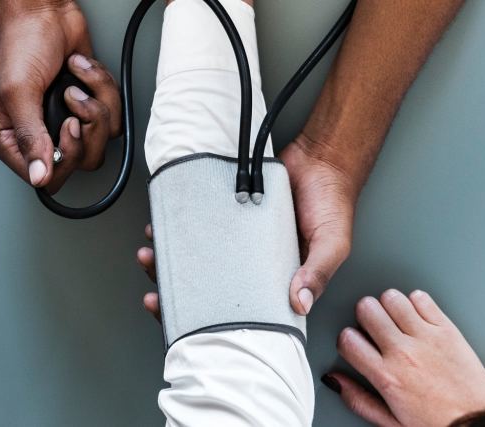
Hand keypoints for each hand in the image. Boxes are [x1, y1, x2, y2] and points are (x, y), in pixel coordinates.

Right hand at [0, 1, 121, 191]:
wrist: (46, 13)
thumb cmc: (22, 45)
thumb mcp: (18, 92)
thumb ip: (29, 137)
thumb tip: (39, 176)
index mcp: (13, 140)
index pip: (47, 178)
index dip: (65, 158)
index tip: (69, 127)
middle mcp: (41, 135)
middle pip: (81, 162)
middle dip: (87, 126)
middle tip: (73, 100)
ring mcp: (68, 121)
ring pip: (101, 139)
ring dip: (96, 101)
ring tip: (74, 81)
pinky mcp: (90, 105)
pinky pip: (113, 114)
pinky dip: (102, 87)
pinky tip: (82, 70)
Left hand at [132, 136, 359, 317]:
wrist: (323, 158)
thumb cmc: (333, 204)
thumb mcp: (333, 243)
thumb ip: (317, 271)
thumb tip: (300, 303)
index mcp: (277, 282)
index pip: (239, 310)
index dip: (209, 319)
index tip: (182, 321)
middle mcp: (253, 265)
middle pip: (209, 287)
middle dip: (176, 291)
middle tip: (155, 290)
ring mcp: (239, 240)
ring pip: (197, 257)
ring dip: (170, 258)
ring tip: (151, 255)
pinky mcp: (229, 214)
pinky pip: (199, 224)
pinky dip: (180, 227)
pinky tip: (164, 227)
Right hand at [324, 290, 484, 426]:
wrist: (478, 414)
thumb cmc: (438, 421)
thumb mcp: (391, 421)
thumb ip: (358, 399)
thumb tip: (334, 381)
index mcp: (386, 377)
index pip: (348, 339)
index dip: (347, 339)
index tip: (355, 343)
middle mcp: (403, 353)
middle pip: (367, 309)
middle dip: (365, 315)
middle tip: (374, 327)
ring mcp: (426, 337)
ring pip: (392, 298)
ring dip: (389, 305)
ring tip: (395, 320)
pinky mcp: (446, 328)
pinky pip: (421, 297)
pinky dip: (415, 302)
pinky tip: (417, 317)